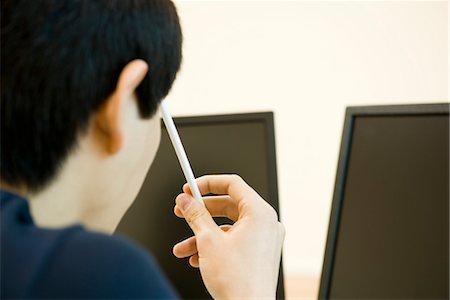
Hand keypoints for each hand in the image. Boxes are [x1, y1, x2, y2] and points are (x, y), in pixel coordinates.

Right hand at [172, 175, 284, 298]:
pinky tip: (196, 258)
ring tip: (183, 247)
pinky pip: (234, 242)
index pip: (232, 184)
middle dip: (201, 212)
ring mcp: (264, 240)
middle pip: (228, 205)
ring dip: (202, 235)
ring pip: (228, 228)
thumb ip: (195, 215)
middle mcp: (266, 223)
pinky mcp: (259, 254)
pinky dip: (214, 246)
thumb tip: (186, 200)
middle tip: (182, 211)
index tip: (190, 187)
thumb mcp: (208, 241)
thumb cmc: (238, 280)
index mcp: (259, 212)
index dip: (207, 183)